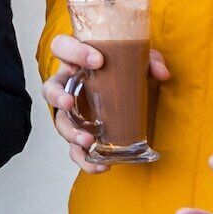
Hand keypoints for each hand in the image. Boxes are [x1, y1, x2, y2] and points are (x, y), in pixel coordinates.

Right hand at [44, 33, 171, 173]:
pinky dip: (86, 160)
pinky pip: (75, 150)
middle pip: (50, 88)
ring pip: (60, 122)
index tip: (98, 60)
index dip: (74, 52)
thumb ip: (150, 61)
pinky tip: (101, 166)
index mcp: (76, 60)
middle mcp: (68, 85)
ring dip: (70, 132)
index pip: (62, 47)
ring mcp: (72, 112)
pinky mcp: (81, 133)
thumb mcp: (136, 60)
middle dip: (57, 97)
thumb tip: (162, 73)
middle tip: (70, 103)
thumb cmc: (122, 70)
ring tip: (87, 140)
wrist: (125, 91)